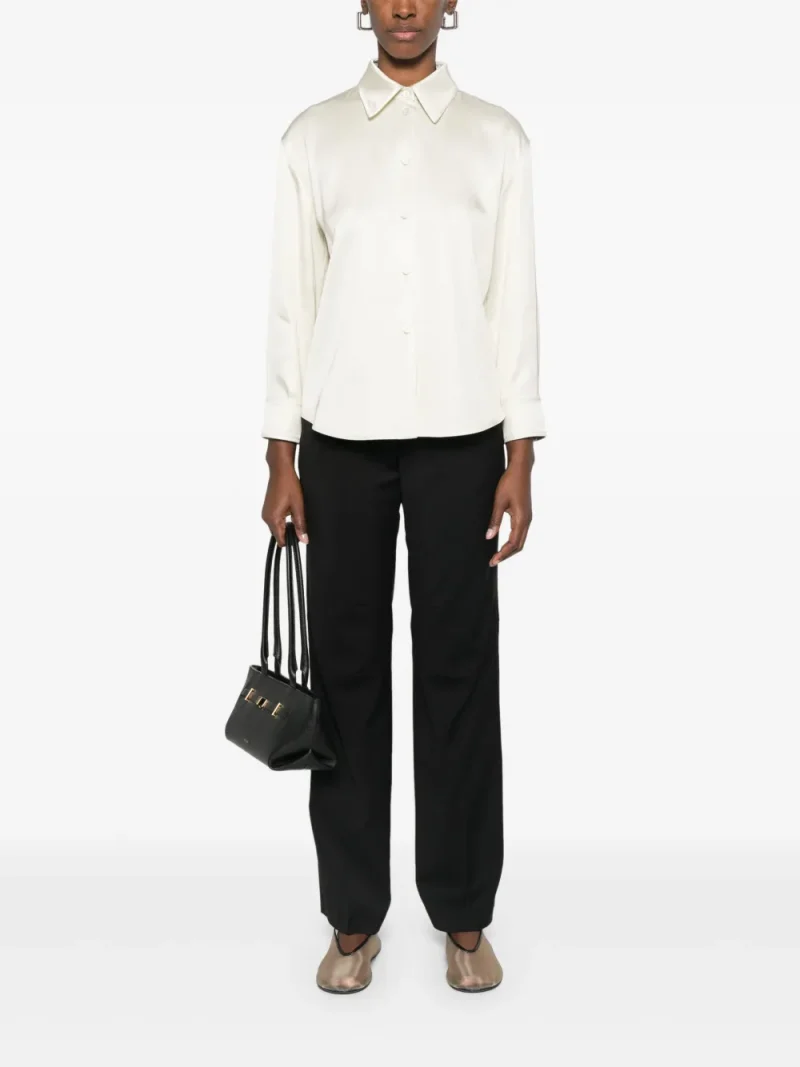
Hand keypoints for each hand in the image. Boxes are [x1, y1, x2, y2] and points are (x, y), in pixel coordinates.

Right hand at [262, 440, 307, 545]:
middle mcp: (266, 517)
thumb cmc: (288, 485)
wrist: (280, 470)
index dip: (291, 541)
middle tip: (300, 521)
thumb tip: (304, 539)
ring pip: (278, 526)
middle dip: (290, 532)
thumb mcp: (298, 507)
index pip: (281, 540)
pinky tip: (290, 508)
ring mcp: (266, 512)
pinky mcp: (268, 508)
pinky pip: (276, 519)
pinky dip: (283, 518)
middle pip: (279, 534)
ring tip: (295, 512)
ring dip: (287, 524)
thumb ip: (300, 525)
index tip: (300, 537)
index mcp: (273, 519)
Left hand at [486, 439, 533, 566]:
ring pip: (521, 540)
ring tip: (498, 554)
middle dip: (507, 555)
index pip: (513, 543)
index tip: (493, 561)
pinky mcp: (525, 514)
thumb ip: (494, 520)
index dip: (503, 554)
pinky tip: (505, 543)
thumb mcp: (499, 501)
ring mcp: (527, 517)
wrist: (520, 469)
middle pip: (519, 545)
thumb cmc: (510, 483)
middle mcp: (527, 520)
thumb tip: (489, 536)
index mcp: (521, 519)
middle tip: (493, 561)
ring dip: (510, 549)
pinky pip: (521, 533)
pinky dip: (513, 541)